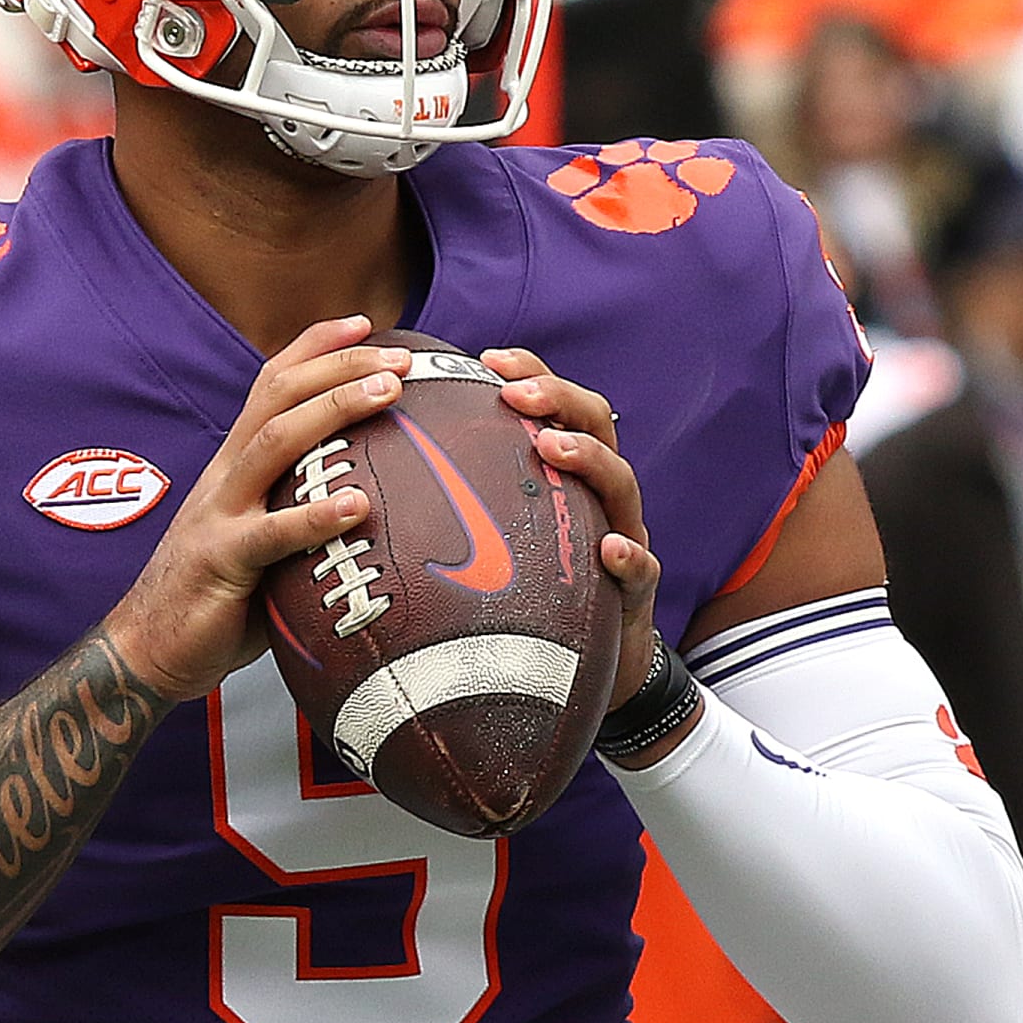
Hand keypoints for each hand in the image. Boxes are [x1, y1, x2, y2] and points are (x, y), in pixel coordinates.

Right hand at [108, 317, 410, 705]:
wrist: (148, 648)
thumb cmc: (217, 597)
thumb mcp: (263, 539)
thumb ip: (301, 511)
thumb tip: (373, 504)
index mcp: (236, 466)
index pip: (272, 385)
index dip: (315, 347)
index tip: (365, 322)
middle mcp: (226, 476)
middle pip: (279, 397)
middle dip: (338, 366)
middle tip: (398, 359)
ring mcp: (220, 514)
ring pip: (274, 442)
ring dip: (333, 410)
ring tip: (386, 394)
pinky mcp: (221, 561)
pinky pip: (270, 534)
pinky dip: (314, 517)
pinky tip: (356, 504)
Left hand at [482, 347, 658, 708]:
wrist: (591, 664)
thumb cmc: (533, 589)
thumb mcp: (501, 534)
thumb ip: (467, 497)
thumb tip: (382, 471)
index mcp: (566, 472)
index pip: (557, 405)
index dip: (531, 373)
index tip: (489, 358)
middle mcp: (599, 495)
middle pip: (596, 425)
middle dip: (559, 399)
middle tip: (516, 394)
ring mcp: (623, 537)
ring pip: (621, 484)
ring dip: (588, 459)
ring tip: (550, 447)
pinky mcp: (635, 591)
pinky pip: (641, 568)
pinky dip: (628, 555)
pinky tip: (608, 549)